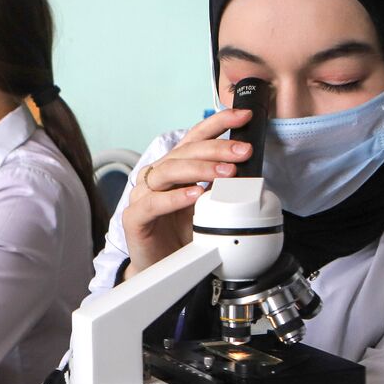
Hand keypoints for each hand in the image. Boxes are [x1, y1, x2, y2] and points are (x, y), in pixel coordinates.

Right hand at [123, 108, 254, 277]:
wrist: (160, 266)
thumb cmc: (181, 234)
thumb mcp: (208, 206)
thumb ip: (221, 187)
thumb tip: (247, 172)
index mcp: (175, 168)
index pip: (195, 137)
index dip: (218, 123)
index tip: (242, 116)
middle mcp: (157, 176)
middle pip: (185, 152)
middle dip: (217, 148)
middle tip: (243, 152)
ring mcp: (142, 195)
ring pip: (169, 171)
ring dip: (200, 169)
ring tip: (225, 173)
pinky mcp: (135, 218)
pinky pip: (153, 203)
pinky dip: (175, 197)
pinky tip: (194, 195)